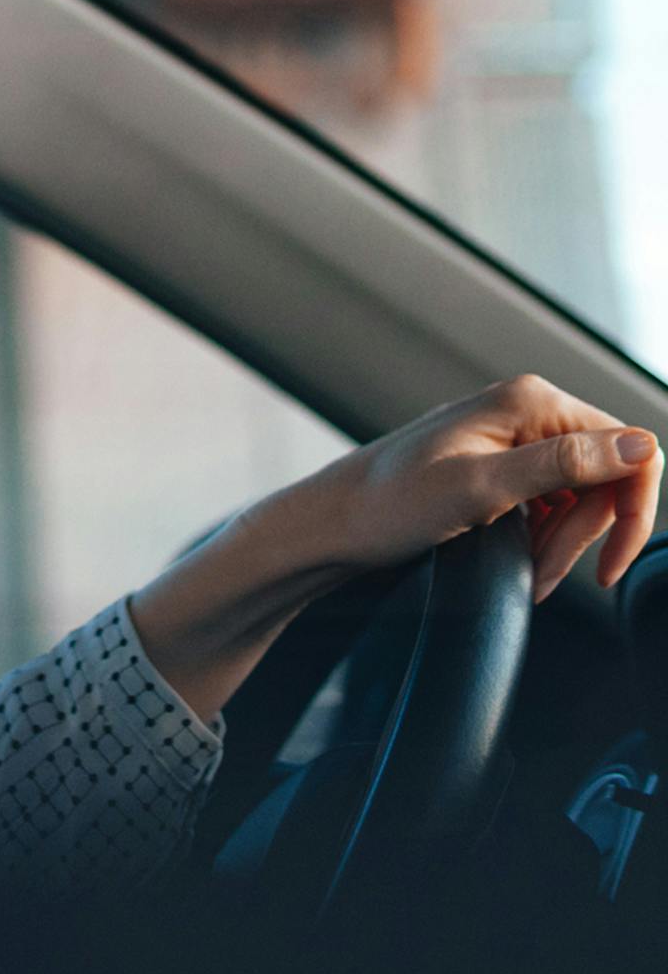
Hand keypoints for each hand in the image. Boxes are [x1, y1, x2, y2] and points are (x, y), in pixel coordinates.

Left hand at [287, 373, 660, 604]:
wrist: (335, 523)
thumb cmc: (390, 504)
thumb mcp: (481, 488)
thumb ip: (563, 465)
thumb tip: (639, 446)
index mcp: (531, 401)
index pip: (632, 449)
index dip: (633, 512)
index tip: (606, 566)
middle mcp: (528, 410)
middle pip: (608, 478)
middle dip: (584, 536)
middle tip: (542, 572)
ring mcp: (514, 437)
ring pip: (582, 497)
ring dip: (563, 543)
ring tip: (527, 571)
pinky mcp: (501, 465)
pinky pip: (552, 504)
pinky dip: (545, 539)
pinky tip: (519, 559)